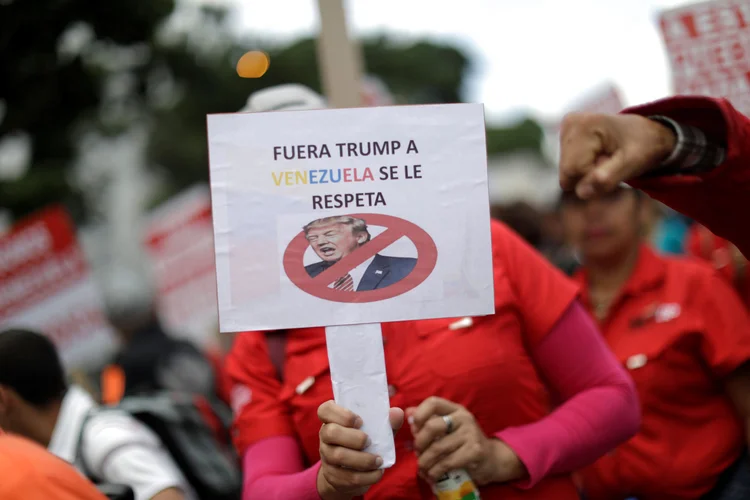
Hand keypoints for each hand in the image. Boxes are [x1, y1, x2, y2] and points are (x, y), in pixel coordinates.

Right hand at [316, 400, 404, 499]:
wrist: (350, 472)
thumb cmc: (364, 442)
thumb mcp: (375, 430)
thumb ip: (386, 421)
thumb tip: (397, 413)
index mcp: (332, 419)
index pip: (325, 410)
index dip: (342, 414)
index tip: (360, 421)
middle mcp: (325, 436)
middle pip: (330, 432)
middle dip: (353, 437)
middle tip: (369, 441)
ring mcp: (326, 457)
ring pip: (338, 456)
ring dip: (363, 459)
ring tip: (378, 460)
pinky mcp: (332, 476)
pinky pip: (348, 476)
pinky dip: (367, 476)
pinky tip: (377, 472)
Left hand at [407, 397, 526, 485]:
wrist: (491, 459)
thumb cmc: (463, 443)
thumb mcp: (447, 429)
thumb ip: (427, 421)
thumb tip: (407, 413)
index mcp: (454, 409)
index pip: (433, 402)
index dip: (419, 413)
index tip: (413, 427)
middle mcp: (464, 418)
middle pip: (433, 426)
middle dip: (420, 443)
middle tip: (417, 453)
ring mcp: (471, 433)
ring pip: (438, 448)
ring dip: (425, 461)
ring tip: (422, 468)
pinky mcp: (475, 451)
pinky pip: (447, 462)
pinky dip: (435, 471)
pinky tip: (432, 475)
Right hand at [559, 112, 676, 198]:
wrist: (648, 132)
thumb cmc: (644, 145)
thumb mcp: (632, 163)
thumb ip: (608, 178)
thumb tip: (581, 193)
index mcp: (583, 126)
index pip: (572, 170)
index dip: (591, 178)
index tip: (613, 167)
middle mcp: (569, 124)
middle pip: (566, 172)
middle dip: (588, 176)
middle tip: (611, 165)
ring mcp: (566, 129)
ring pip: (566, 172)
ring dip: (586, 174)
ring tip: (607, 161)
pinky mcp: (566, 136)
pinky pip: (568, 167)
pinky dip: (583, 169)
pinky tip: (599, 158)